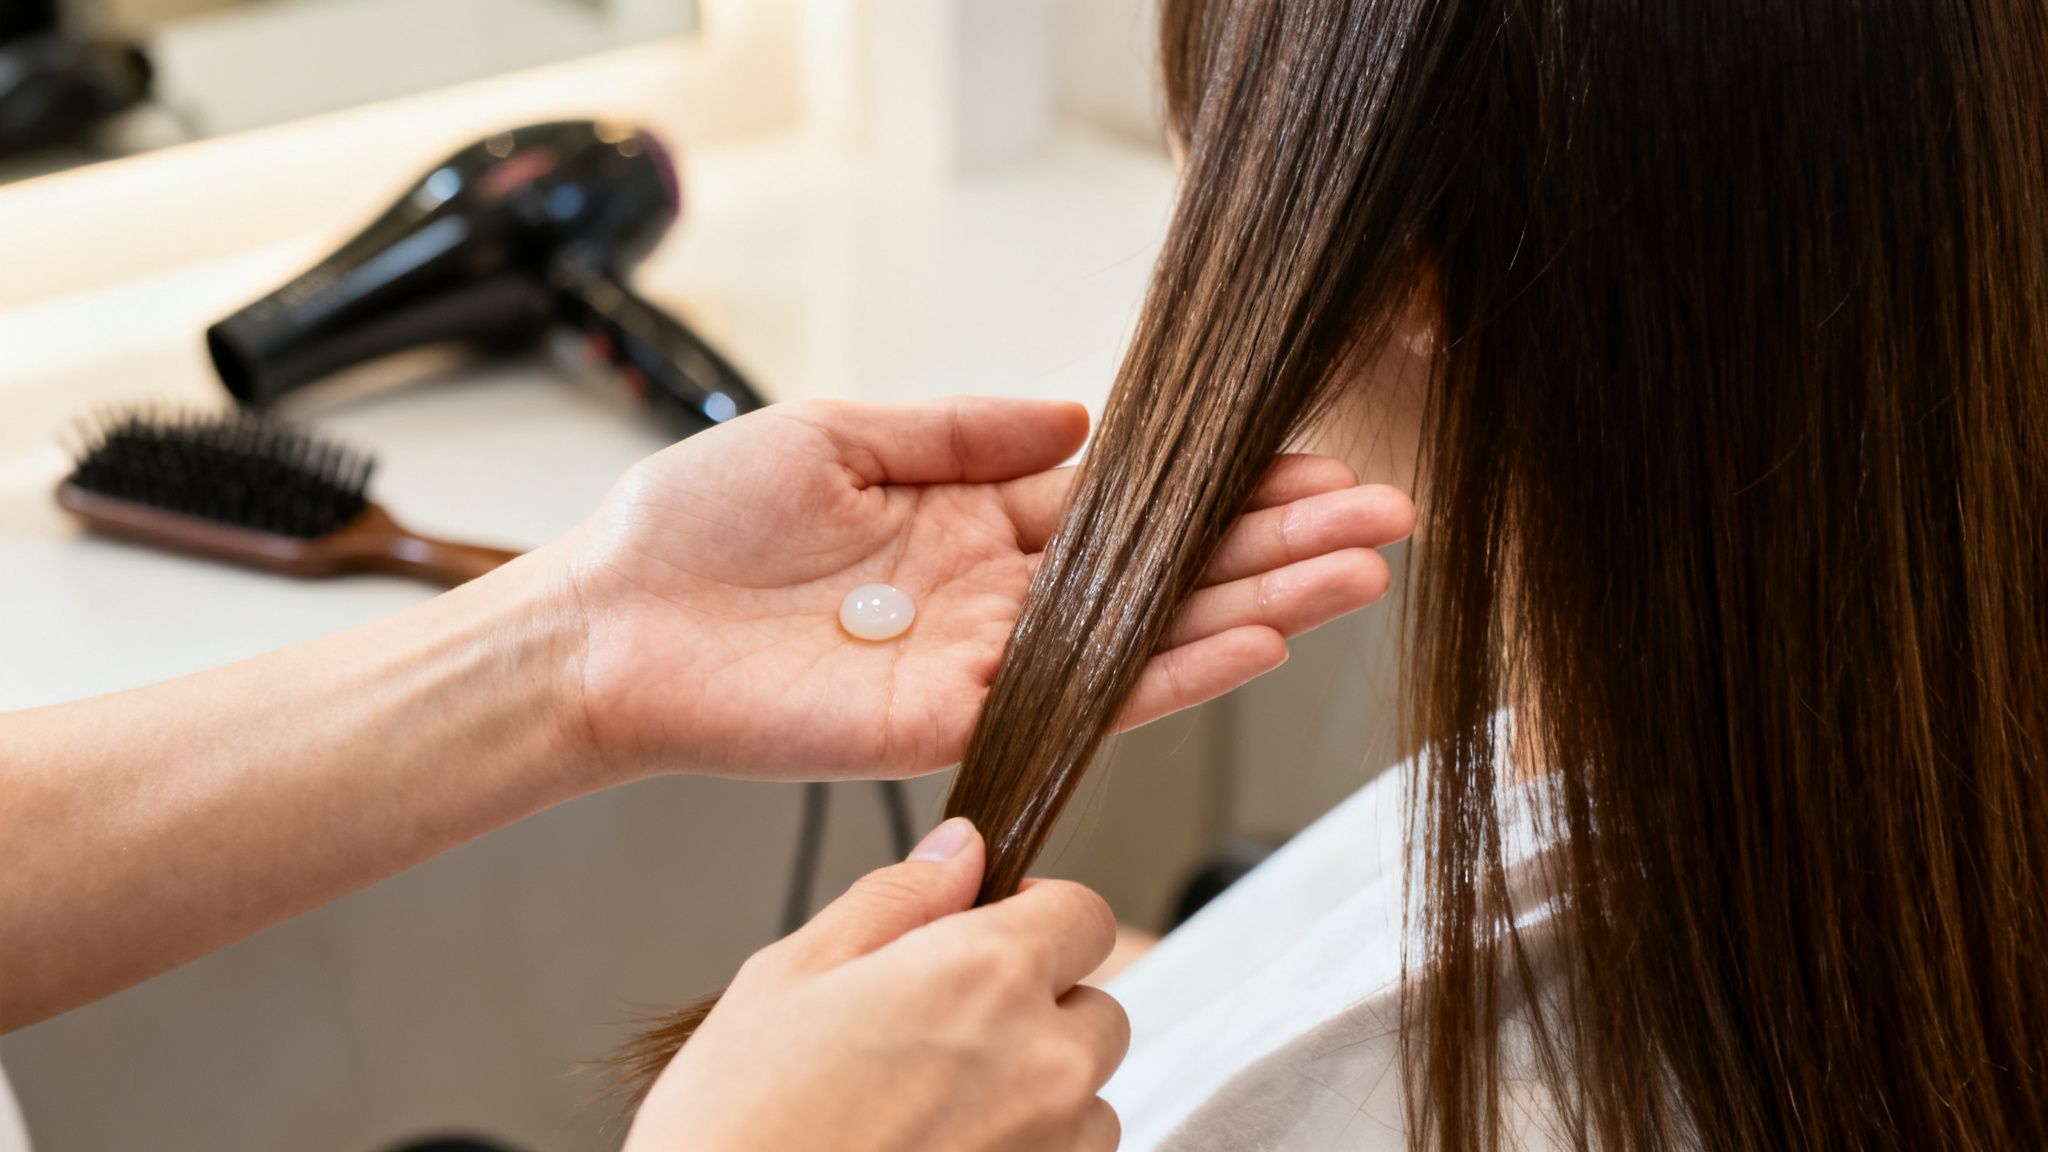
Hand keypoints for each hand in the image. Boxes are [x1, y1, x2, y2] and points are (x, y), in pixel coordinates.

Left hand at [560, 396, 1414, 778]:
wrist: (611, 619)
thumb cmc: (700, 524)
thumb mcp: (842, 432)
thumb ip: (966, 431)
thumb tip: (1082, 416)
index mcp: (976, 520)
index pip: (1131, 503)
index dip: (1221, 484)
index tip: (1313, 459)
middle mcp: (1002, 596)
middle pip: (1169, 569)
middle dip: (1279, 543)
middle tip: (1386, 515)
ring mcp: (992, 660)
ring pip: (1154, 634)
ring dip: (1264, 604)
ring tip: (1364, 570)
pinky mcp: (961, 717)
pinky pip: (1089, 696)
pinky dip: (1180, 668)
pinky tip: (1262, 633)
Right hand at [624, 818, 1127, 1151]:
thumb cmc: (740, 1126)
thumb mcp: (792, 975)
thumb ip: (899, 898)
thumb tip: (961, 850)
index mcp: (984, 976)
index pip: (1086, 915)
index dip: (1037, 918)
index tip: (990, 937)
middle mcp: (1042, 1063)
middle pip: (1099, 1012)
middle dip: (1041, 1010)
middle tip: (948, 1034)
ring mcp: (1051, 1147)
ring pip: (1091, 1100)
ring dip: (1042, 1094)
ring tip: (940, 1107)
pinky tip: (946, 1149)